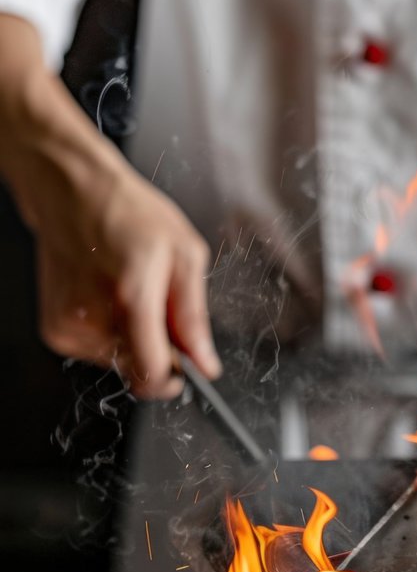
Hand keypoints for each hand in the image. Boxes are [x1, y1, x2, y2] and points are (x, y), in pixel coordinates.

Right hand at [28, 156, 221, 399]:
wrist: (73, 193)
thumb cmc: (128, 214)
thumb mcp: (185, 255)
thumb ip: (194, 318)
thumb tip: (205, 364)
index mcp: (130, 298)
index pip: (152, 374)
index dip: (174, 378)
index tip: (184, 368)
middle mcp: (92, 318)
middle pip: (138, 368)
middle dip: (156, 347)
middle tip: (156, 305)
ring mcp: (68, 327)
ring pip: (118, 361)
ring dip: (131, 338)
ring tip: (127, 292)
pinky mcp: (55, 331)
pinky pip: (96, 351)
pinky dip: (108, 333)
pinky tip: (106, 297)